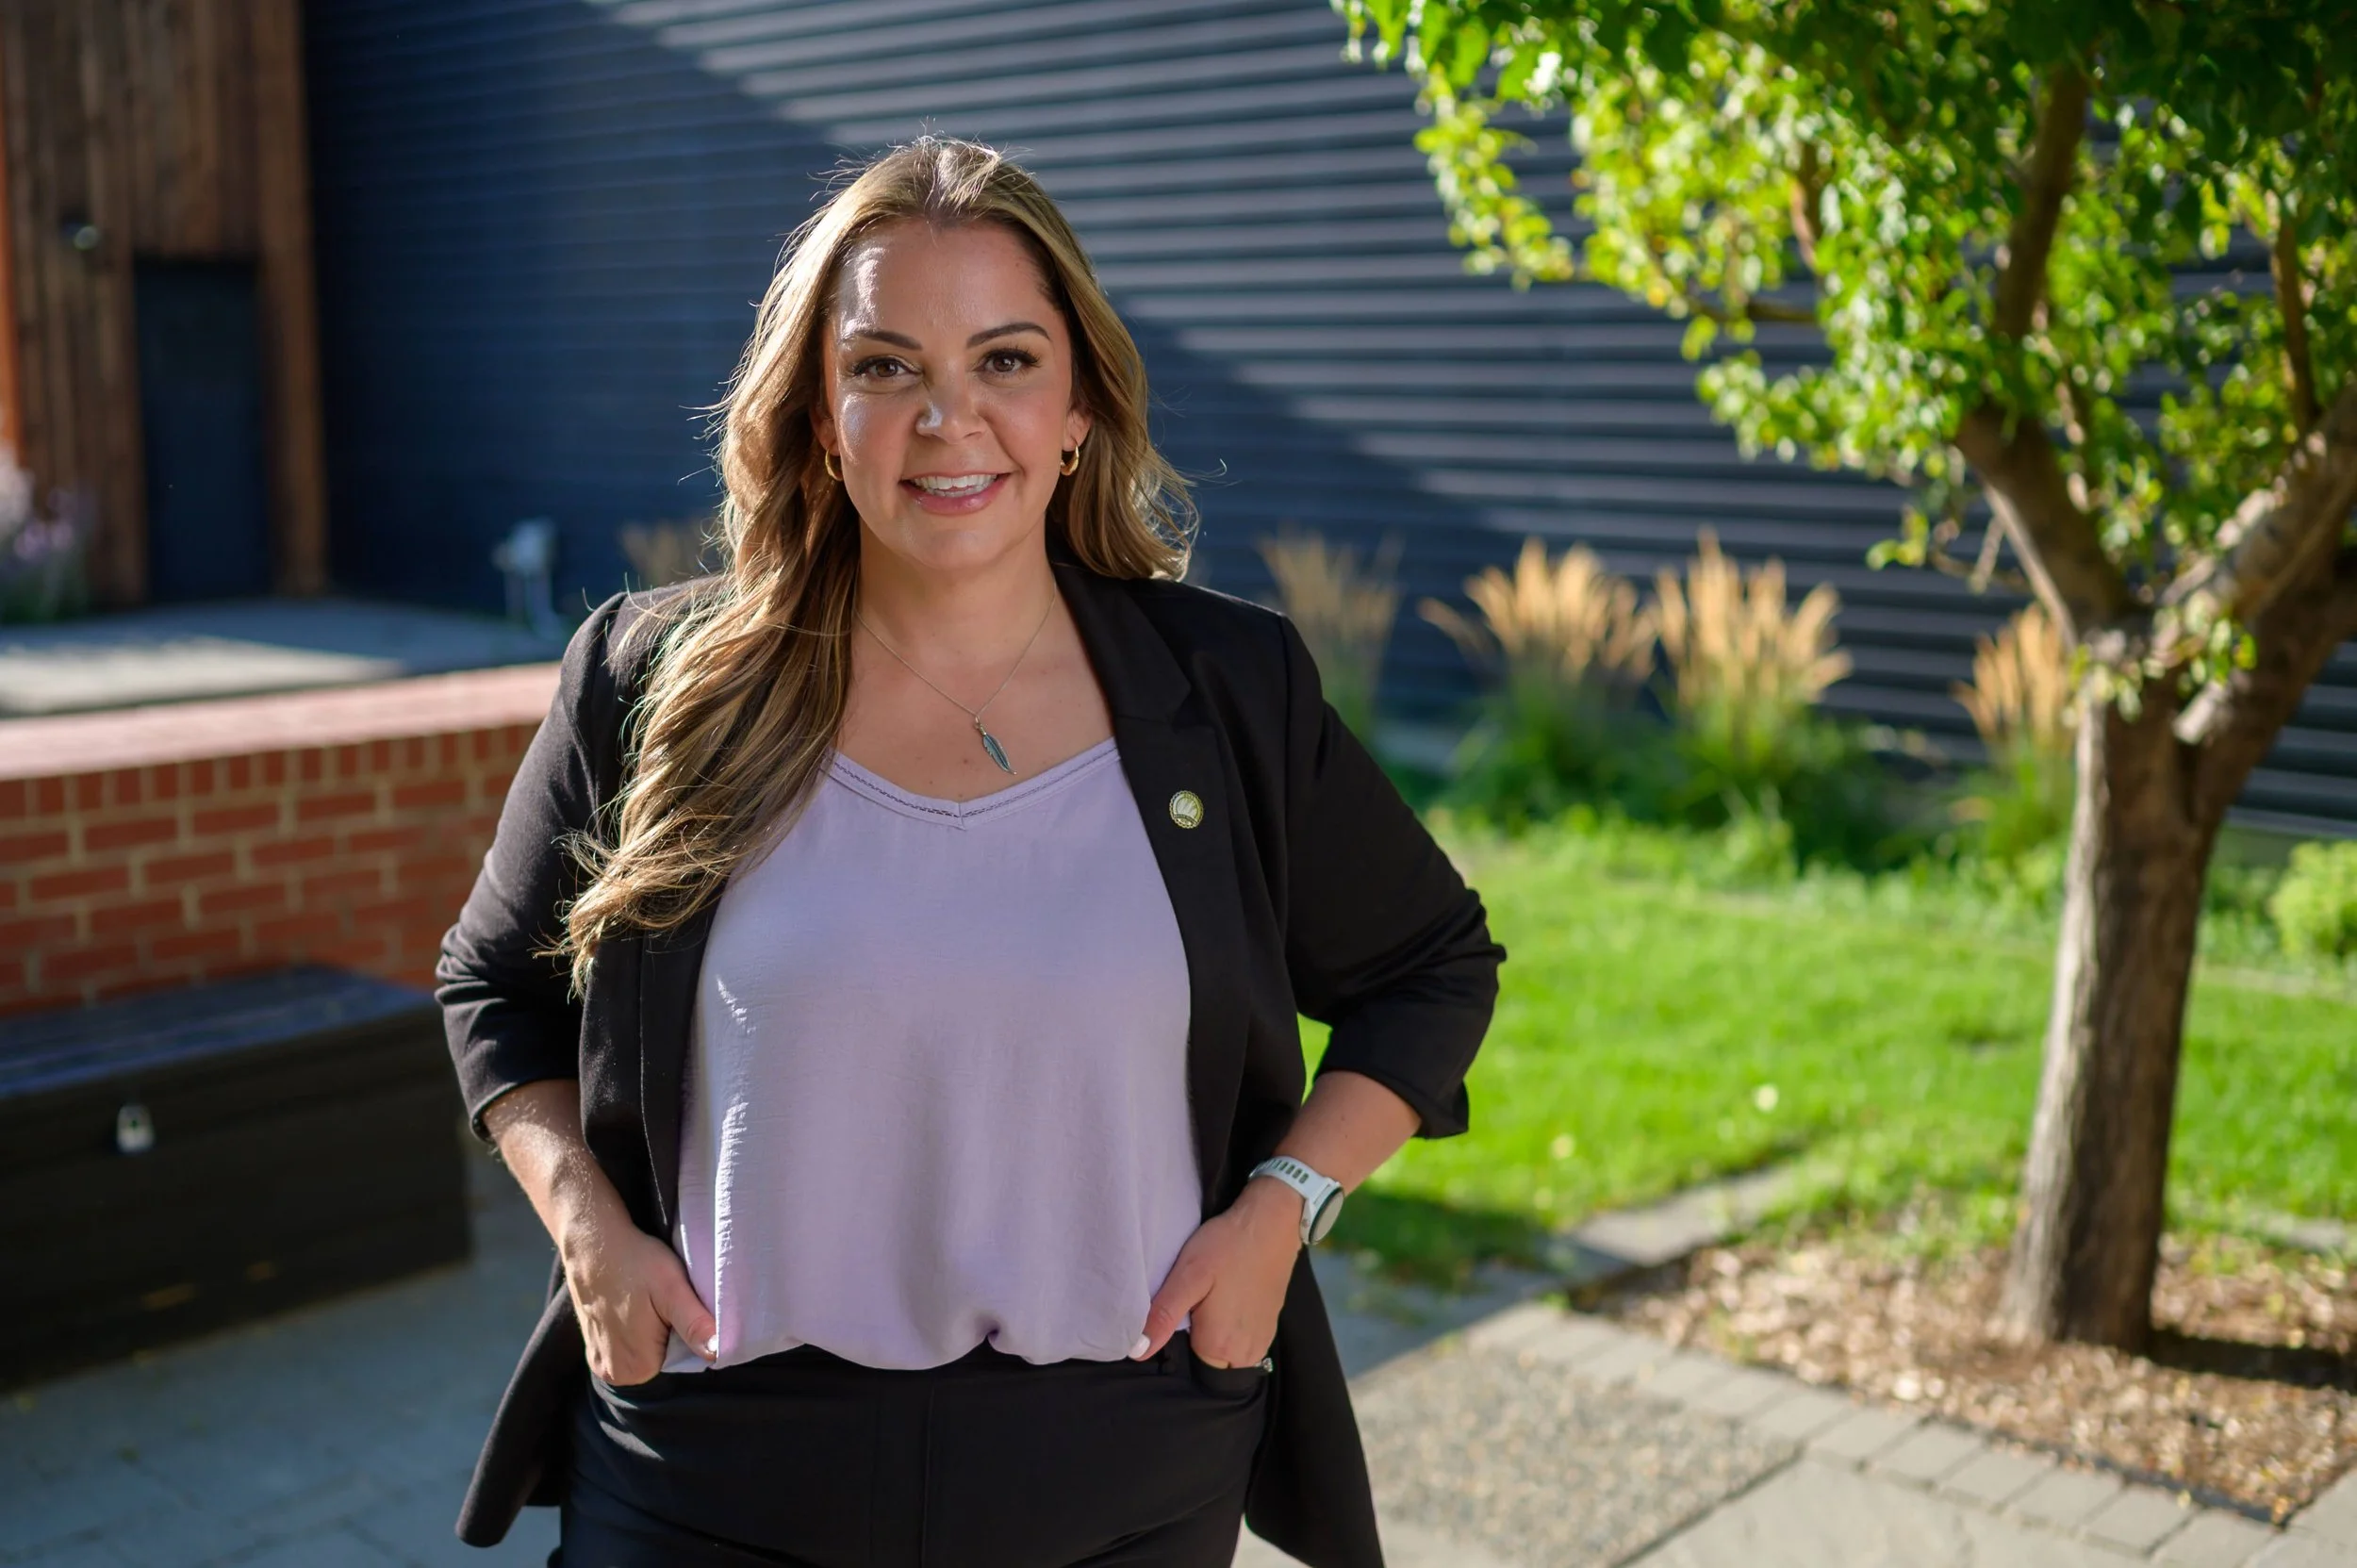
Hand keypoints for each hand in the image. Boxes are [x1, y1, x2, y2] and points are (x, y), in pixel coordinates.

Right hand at [557, 1189, 717, 1386]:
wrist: (593, 1243)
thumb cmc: (635, 1263)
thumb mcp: (673, 1290)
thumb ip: (695, 1325)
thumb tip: (719, 1353)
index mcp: (638, 1368)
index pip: (682, 1360)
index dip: (687, 1332)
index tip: (679, 1306)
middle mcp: (615, 1374)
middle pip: (662, 1359)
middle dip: (669, 1332)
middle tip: (663, 1301)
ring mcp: (600, 1362)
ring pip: (644, 1353)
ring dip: (650, 1331)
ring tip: (645, 1302)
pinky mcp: (593, 1348)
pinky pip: (626, 1347)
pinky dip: (632, 1329)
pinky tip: (630, 1306)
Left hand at [1134, 1178, 1301, 1367]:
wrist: (1271, 1223)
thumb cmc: (1227, 1246)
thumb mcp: (1188, 1275)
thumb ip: (1163, 1316)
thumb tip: (1137, 1351)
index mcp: (1220, 1346)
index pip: (1184, 1359)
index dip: (1178, 1333)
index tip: (1183, 1305)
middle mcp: (1245, 1355)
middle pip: (1206, 1359)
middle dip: (1197, 1334)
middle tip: (1199, 1296)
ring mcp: (1262, 1343)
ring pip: (1224, 1351)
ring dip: (1216, 1330)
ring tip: (1216, 1294)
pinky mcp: (1270, 1330)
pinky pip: (1241, 1340)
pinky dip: (1233, 1324)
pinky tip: (1231, 1295)